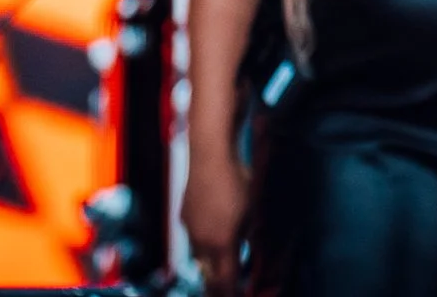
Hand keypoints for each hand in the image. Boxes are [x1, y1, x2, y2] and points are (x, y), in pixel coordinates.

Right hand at [180, 145, 250, 294]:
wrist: (210, 154)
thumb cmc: (236, 180)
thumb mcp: (252, 212)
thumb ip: (248, 237)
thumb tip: (247, 251)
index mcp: (221, 243)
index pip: (225, 281)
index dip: (232, 293)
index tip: (240, 295)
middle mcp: (201, 241)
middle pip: (208, 276)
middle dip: (219, 286)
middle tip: (230, 289)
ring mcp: (190, 229)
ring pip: (200, 259)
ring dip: (212, 267)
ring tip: (224, 269)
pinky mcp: (184, 217)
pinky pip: (194, 241)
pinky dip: (205, 248)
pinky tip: (214, 241)